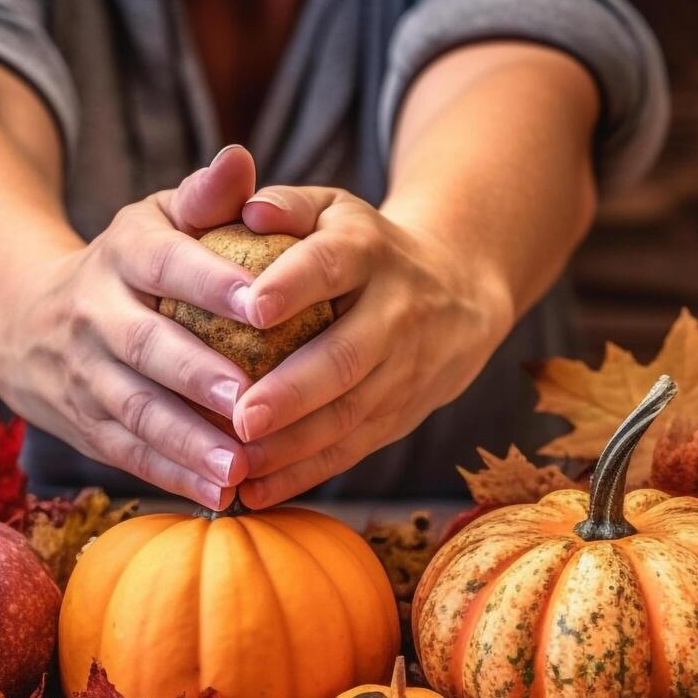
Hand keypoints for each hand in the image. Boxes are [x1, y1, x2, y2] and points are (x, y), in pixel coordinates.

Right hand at [0, 148, 264, 508]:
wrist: (24, 318)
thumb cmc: (130, 262)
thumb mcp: (157, 218)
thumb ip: (206, 196)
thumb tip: (241, 160)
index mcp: (124, 253)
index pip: (169, 264)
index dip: (212, 283)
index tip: (264, 304)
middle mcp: (96, 313)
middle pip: (146, 347)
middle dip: (196, 376)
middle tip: (250, 401)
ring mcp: (85, 373)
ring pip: (135, 410)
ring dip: (186, 443)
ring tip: (237, 468)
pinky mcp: (85, 423)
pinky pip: (129, 453)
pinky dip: (171, 476)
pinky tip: (217, 496)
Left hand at [230, 188, 515, 506]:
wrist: (459, 293)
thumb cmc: (362, 246)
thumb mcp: (333, 210)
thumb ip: (287, 204)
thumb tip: (248, 207)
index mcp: (368, 251)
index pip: (330, 266)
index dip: (293, 285)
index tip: (250, 308)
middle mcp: (395, 312)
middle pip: (344, 356)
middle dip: (293, 392)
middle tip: (241, 417)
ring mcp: (402, 371)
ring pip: (348, 415)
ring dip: (292, 446)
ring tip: (238, 463)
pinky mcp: (398, 416)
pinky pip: (349, 450)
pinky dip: (302, 476)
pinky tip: (254, 493)